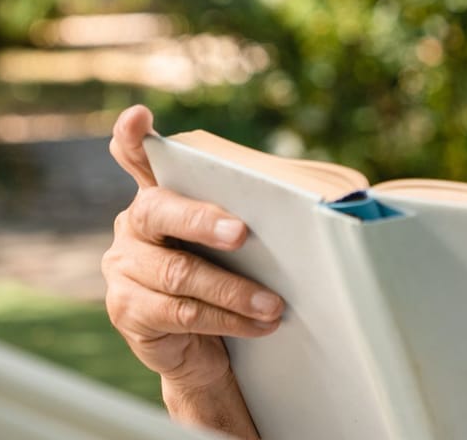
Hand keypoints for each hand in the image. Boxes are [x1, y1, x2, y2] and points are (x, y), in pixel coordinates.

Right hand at [102, 105, 282, 436]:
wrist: (208, 351)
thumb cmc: (233, 279)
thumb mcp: (241, 243)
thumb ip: (257, 210)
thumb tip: (342, 195)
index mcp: (159, 196)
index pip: (137, 157)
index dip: (132, 137)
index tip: (141, 116)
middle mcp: (133, 226)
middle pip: (159, 211)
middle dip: (202, 220)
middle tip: (242, 233)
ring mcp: (123, 269)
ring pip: (179, 274)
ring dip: (234, 290)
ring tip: (275, 304)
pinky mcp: (127, 312)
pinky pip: (182, 313)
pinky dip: (228, 318)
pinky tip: (260, 324)